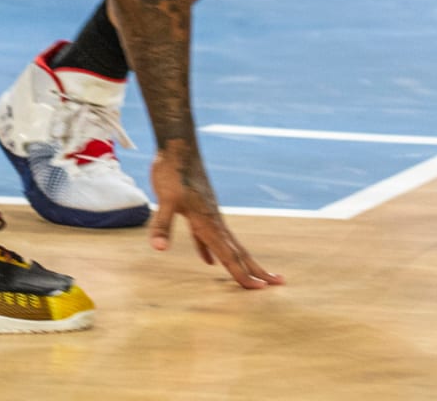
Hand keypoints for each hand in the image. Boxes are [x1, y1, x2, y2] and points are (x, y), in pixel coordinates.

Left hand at [148, 146, 280, 289]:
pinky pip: (209, 238)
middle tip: (278, 283)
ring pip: (228, 245)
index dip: (243, 274)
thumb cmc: (173, 171)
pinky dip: (211, 251)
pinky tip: (209, 261)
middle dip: (256, 270)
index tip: (261, 290)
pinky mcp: (198, 210)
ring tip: (254, 276)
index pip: (230, 255)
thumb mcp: (165, 198)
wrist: (177, 146)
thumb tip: (158, 249)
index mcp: (209, 223)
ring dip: (240, 262)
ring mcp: (208, 215)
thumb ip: (162, 224)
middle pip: (239, 252)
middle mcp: (213, 221)